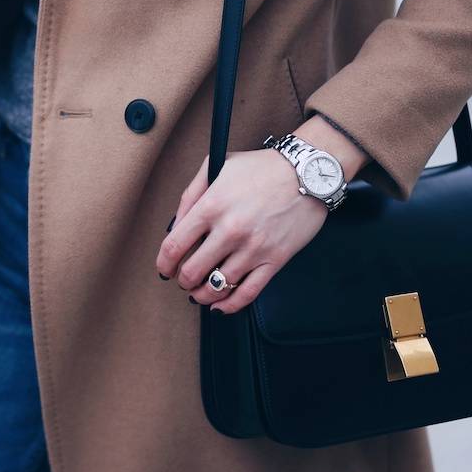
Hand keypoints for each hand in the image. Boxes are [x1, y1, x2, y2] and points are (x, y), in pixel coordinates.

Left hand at [155, 147, 328, 313]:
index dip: (163, 264)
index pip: (174, 246)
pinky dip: (230, 305)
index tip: (164, 269)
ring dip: (202, 295)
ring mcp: (253, 248)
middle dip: (183, 280)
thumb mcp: (217, 166)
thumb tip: (175, 226)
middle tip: (183, 279)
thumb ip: (191, 194)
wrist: (307, 172)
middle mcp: (230, 230)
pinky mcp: (275, 260)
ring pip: (217, 286)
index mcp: (211, 206)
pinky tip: (220, 305)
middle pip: (192, 272)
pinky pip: (248, 293)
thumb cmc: (261, 167)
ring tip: (198, 293)